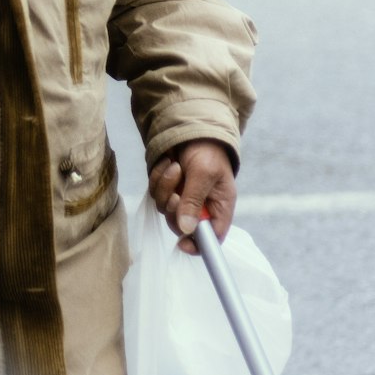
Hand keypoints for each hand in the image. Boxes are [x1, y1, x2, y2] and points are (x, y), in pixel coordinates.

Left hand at [148, 139, 236, 254]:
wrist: (192, 128)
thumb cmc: (207, 150)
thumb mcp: (204, 173)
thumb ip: (194, 200)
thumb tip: (186, 229)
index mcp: (219, 208)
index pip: (211, 239)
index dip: (198, 246)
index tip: (183, 243)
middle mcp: (201, 207)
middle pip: (182, 226)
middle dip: (175, 207)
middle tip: (177, 191)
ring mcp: (183, 198)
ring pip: (165, 208)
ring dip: (166, 186)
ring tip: (175, 166)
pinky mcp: (168, 189)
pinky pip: (156, 194)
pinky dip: (158, 178)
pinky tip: (167, 163)